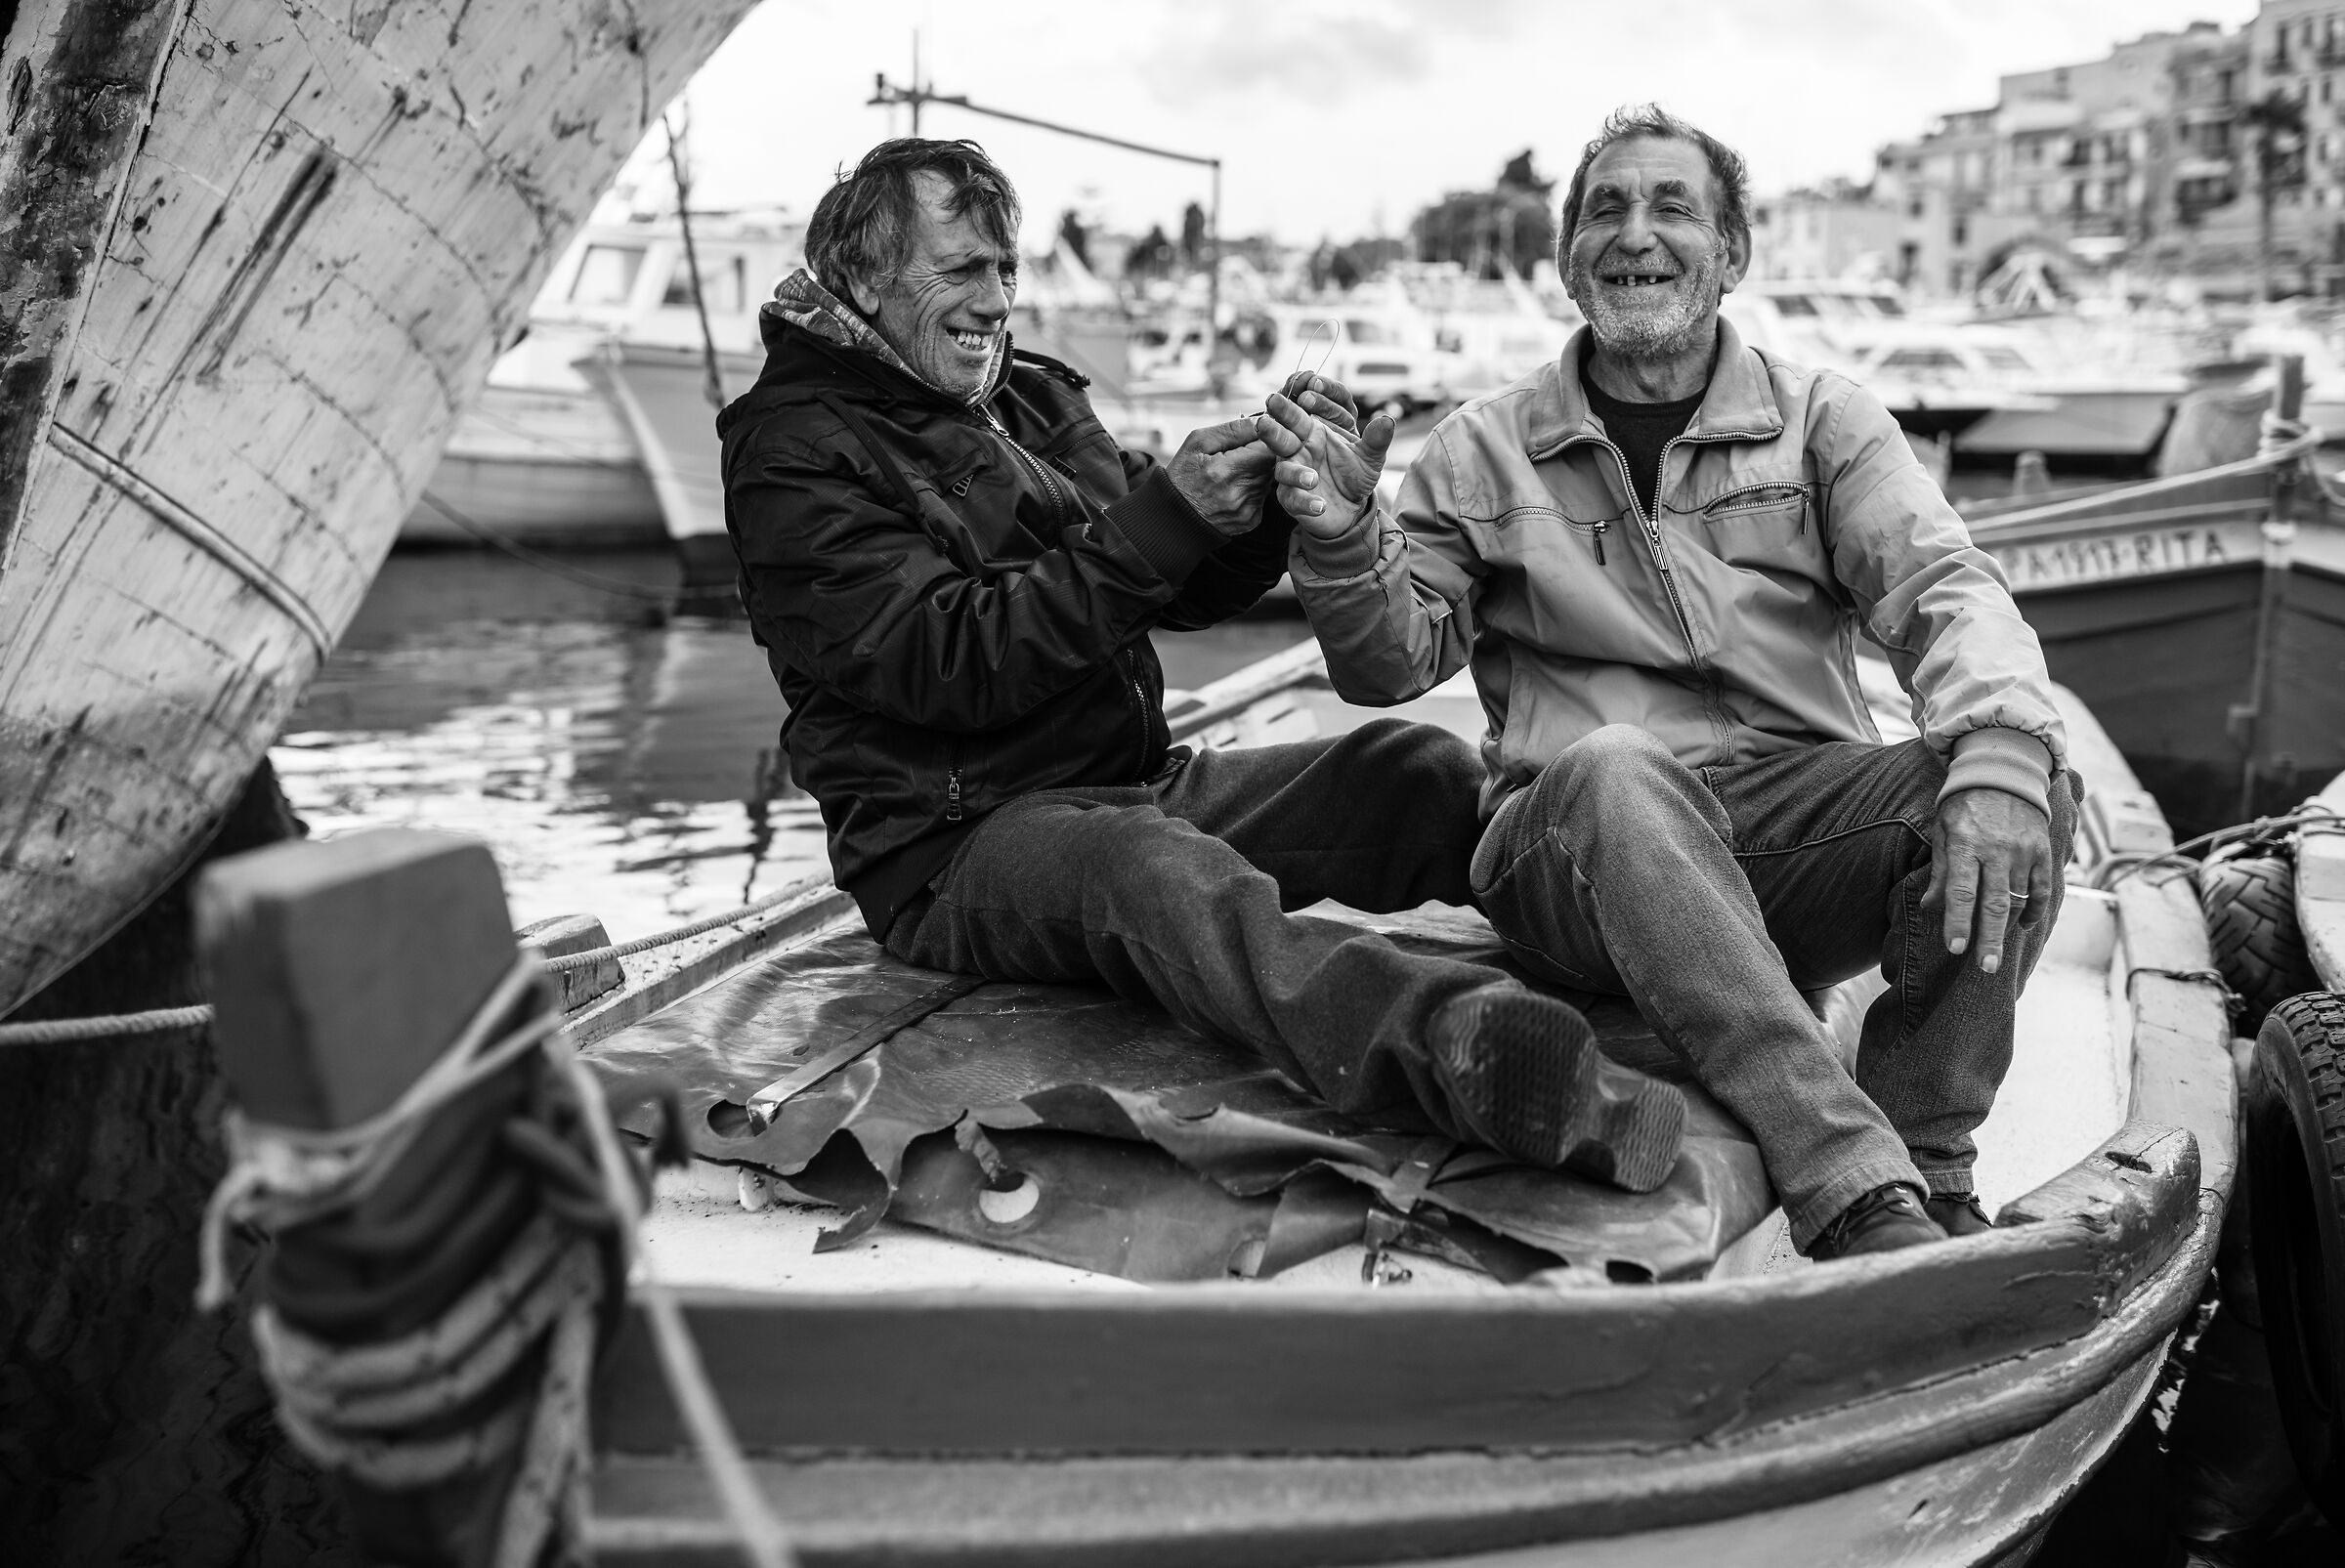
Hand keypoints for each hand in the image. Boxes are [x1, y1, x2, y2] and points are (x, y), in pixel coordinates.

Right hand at [1165, 416, 1273, 537]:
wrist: (1172, 515)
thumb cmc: (1183, 474)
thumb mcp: (1199, 442)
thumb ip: (1234, 429)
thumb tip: (1265, 419)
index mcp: (1226, 470)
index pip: (1269, 447)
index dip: (1268, 438)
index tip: (1258, 435)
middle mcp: (1240, 493)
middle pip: (1273, 463)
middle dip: (1262, 454)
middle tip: (1241, 453)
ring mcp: (1247, 509)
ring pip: (1270, 479)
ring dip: (1257, 470)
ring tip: (1233, 471)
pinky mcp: (1251, 519)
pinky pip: (1263, 495)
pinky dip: (1253, 488)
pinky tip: (1233, 488)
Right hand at [1254, 375, 1394, 539]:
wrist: (1351, 506)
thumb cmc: (1354, 473)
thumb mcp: (1370, 455)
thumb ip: (1376, 439)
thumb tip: (1387, 420)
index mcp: (1313, 431)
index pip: (1305, 409)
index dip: (1309, 399)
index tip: (1311, 386)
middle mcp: (1298, 449)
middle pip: (1282, 434)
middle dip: (1277, 422)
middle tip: (1273, 402)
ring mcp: (1292, 474)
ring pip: (1284, 469)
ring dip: (1295, 472)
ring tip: (1313, 477)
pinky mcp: (1292, 499)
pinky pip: (1294, 499)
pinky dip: (1306, 502)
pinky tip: (1321, 505)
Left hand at [1925, 787, 2055, 974]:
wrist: (2003, 774)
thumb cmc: (1964, 807)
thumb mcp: (1943, 832)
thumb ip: (1940, 870)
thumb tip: (1929, 907)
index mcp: (1966, 844)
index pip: (1961, 891)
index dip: (1958, 922)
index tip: (1955, 949)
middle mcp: (1997, 850)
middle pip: (1995, 903)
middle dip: (1989, 938)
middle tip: (1986, 968)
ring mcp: (2024, 851)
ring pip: (2019, 899)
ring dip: (2008, 926)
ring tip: (1996, 949)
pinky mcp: (2044, 851)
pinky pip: (2043, 890)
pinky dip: (2034, 911)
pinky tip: (2023, 926)